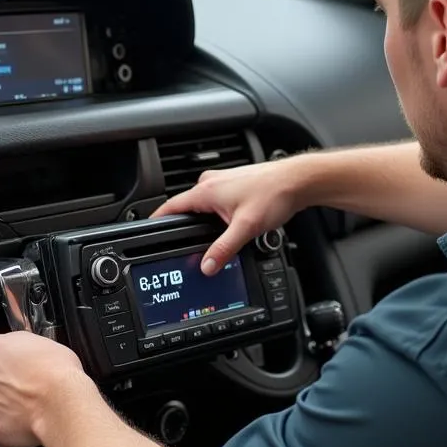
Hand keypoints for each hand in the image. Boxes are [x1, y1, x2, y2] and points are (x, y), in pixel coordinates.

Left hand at [0, 331, 87, 446]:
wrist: (61, 401)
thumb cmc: (56, 371)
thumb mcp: (40, 341)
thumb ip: (18, 347)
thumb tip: (20, 353)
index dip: (1, 361)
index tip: (13, 367)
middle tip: (24, 388)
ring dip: (1, 407)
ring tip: (28, 407)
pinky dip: (6, 428)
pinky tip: (25, 422)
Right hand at [152, 158, 307, 273]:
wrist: (297, 181)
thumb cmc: (274, 194)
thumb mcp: (245, 228)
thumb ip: (223, 249)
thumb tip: (206, 266)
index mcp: (206, 190)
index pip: (171, 207)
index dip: (158, 221)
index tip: (148, 232)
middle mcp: (211, 183)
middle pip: (188, 209)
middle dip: (187, 227)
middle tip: (187, 246)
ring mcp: (223, 182)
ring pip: (204, 207)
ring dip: (207, 222)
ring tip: (217, 236)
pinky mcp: (235, 185)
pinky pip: (217, 203)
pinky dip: (219, 216)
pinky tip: (233, 225)